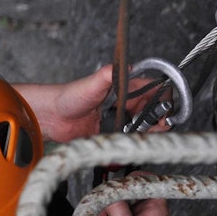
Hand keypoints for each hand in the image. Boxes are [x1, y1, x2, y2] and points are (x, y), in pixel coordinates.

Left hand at [16, 64, 173, 143]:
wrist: (51, 117)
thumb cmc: (69, 96)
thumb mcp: (93, 83)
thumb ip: (109, 74)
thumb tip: (127, 66)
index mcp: (126, 88)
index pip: (155, 92)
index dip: (164, 101)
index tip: (164, 111)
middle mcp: (126, 105)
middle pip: (153, 114)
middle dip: (158, 123)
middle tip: (156, 129)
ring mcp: (119, 121)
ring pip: (142, 131)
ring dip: (144, 137)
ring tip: (138, 140)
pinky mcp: (110, 136)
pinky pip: (125, 144)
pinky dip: (127, 148)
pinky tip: (124, 150)